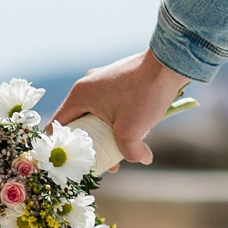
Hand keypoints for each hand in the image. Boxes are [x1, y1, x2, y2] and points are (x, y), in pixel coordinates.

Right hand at [49, 50, 189, 168]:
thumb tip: (141, 159)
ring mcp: (103, 82)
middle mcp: (87, 86)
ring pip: (97, 116)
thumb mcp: (132, 130)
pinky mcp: (119, 81)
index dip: (62, 147)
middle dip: (90, 146)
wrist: (169, 63)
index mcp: (80, 95)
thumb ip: (129, 153)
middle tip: (100, 163)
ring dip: (106, 135)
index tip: (71, 163)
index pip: (58, 125)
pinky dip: (117, 122)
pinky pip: (111, 107)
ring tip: (120, 153)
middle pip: (79, 123)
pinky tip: (134, 134)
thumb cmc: (145, 93)